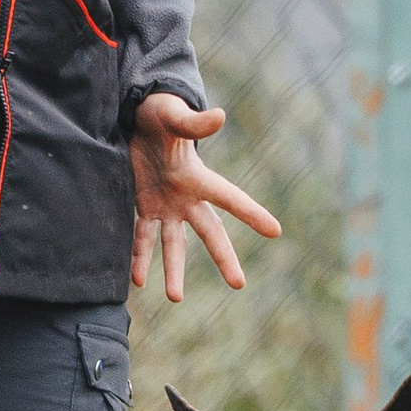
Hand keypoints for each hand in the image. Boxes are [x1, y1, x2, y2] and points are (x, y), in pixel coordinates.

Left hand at [128, 94, 281, 303]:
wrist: (135, 117)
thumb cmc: (159, 112)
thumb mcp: (173, 115)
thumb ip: (193, 121)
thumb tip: (219, 115)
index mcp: (199, 176)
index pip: (230, 198)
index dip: (252, 213)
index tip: (275, 231)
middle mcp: (187, 197)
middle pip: (210, 232)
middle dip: (224, 258)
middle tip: (239, 284)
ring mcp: (167, 205)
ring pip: (174, 245)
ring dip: (174, 271)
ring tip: (175, 298)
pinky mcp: (145, 207)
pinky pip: (142, 237)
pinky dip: (140, 257)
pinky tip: (138, 279)